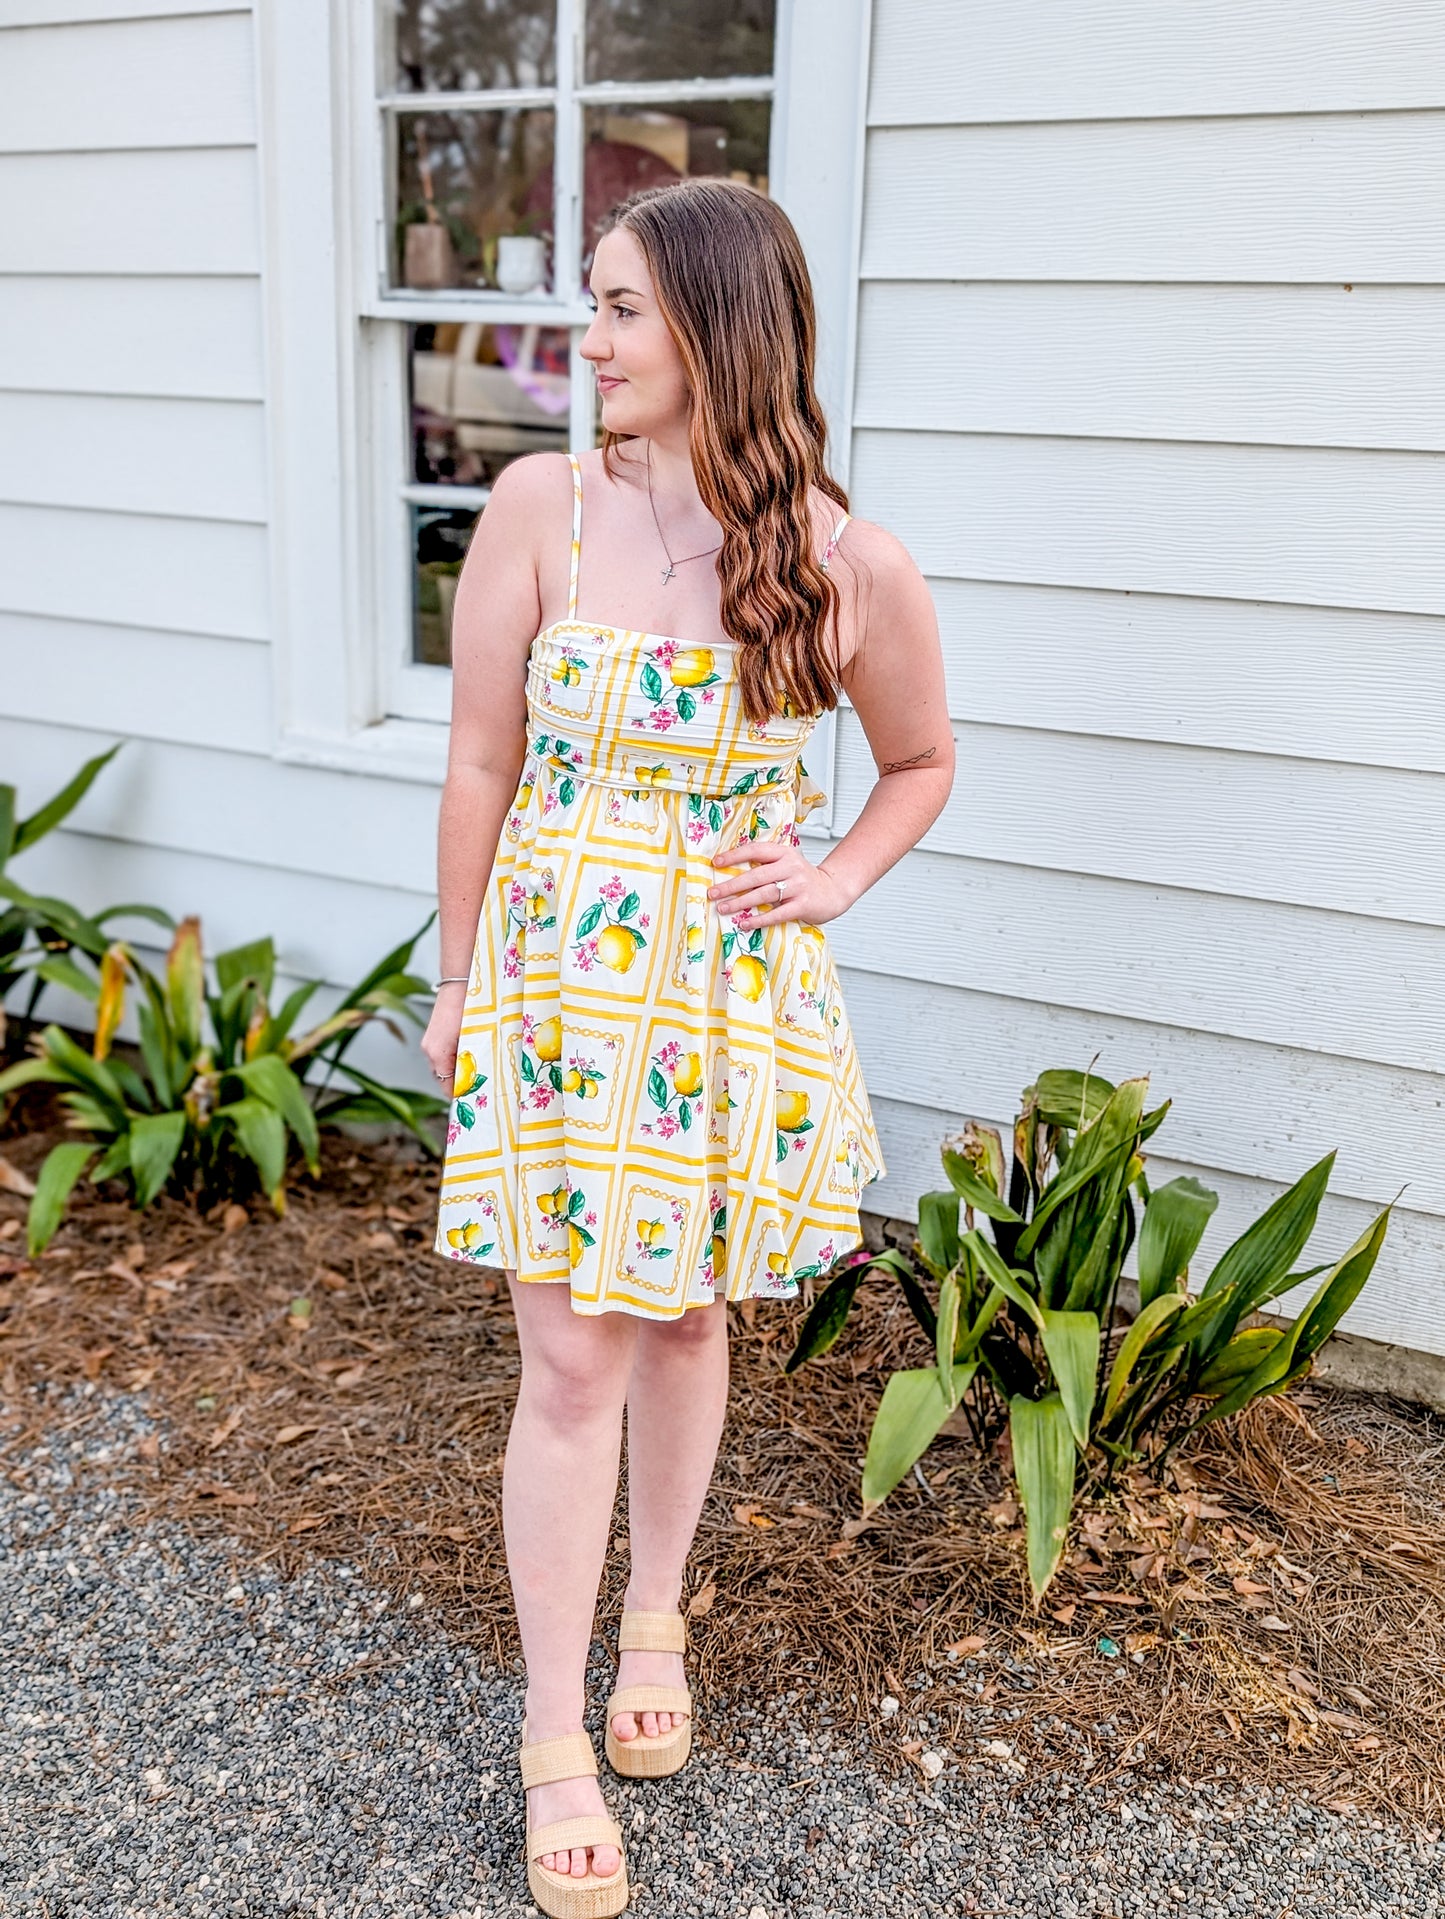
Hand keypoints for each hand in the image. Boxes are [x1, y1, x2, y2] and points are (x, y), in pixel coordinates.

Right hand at [421, 981, 468, 1093]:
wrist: (460, 982)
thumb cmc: (469, 1006)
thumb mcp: (475, 1038)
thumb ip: (473, 1061)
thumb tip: (478, 1080)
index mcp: (437, 1053)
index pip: (448, 1087)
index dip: (462, 1094)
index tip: (477, 1098)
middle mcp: (430, 1050)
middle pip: (444, 1078)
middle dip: (461, 1083)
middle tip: (482, 1086)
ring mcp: (430, 1043)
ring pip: (444, 1067)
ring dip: (459, 1070)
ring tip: (478, 1070)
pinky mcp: (433, 1036)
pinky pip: (443, 1055)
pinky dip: (455, 1058)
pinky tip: (471, 1054)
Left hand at [707, 836, 850, 929]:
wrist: (832, 890)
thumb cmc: (802, 878)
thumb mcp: (786, 863)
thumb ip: (765, 863)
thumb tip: (730, 872)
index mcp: (784, 853)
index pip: (755, 850)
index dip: (734, 856)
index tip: (715, 863)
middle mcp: (791, 867)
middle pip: (756, 875)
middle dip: (731, 885)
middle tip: (713, 893)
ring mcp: (798, 886)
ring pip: (764, 894)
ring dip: (741, 902)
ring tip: (723, 908)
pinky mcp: (803, 905)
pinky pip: (777, 914)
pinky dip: (760, 919)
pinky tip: (745, 923)